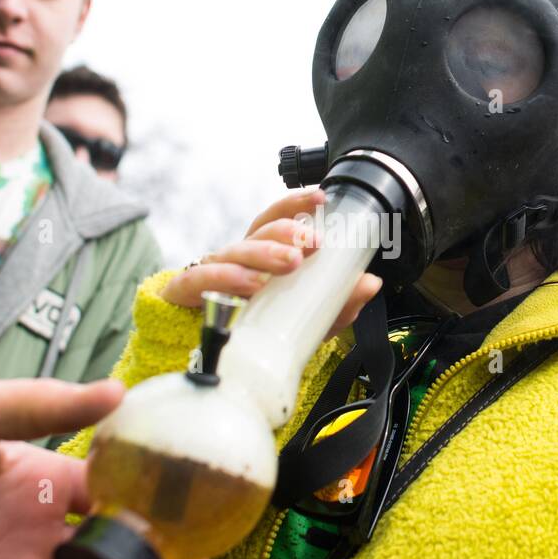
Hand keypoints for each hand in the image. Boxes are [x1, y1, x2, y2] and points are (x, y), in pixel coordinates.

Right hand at [162, 188, 382, 338]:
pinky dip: (224, 279)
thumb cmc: (258, 326)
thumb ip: (338, 302)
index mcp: (261, 253)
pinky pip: (200, 281)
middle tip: (312, 243)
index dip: (295, 204)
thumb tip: (370, 283)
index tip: (320, 198)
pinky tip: (248, 285)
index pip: (276, 218)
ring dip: (261, 254)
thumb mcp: (307, 318)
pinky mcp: (187, 294)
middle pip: (258, 233)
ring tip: (287, 264)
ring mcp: (210, 273)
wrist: (214, 360)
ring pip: (232, 252)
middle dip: (286, 232)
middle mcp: (237, 256)